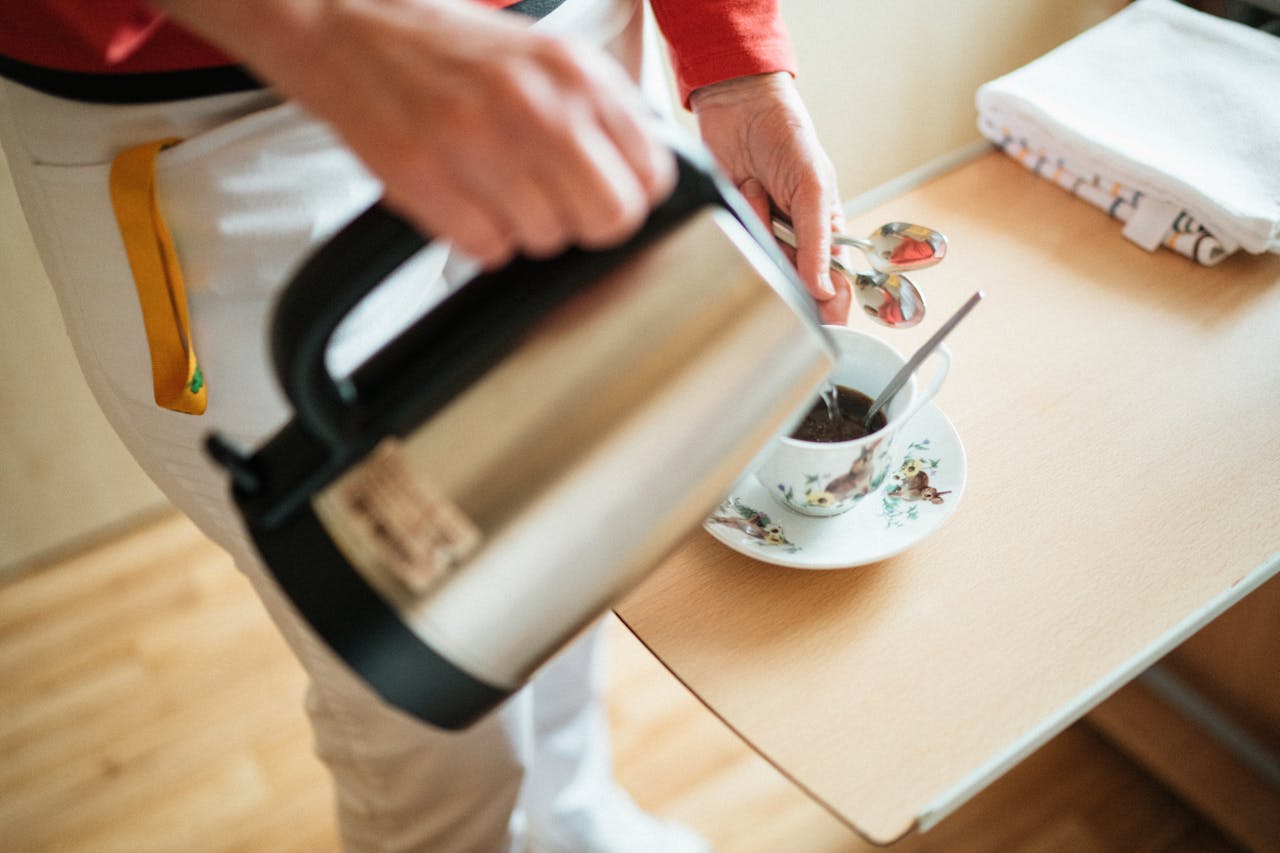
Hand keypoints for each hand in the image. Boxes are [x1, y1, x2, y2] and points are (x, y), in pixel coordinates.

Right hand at [155, 0, 675, 267]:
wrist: (347, 27)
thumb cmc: (448, 51)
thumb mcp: (544, 58)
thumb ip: (600, 112)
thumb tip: (642, 178)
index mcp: (574, 72)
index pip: (650, 175)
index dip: (627, 196)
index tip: (601, 192)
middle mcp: (534, 104)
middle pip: (609, 218)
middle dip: (584, 225)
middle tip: (553, 205)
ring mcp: (476, 141)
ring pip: (547, 240)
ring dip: (524, 229)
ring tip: (493, 189)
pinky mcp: (423, 176)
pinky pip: (487, 250)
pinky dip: (476, 237)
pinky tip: (461, 198)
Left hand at [690, 72, 849, 323]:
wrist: (738, 106)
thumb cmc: (787, 136)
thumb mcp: (813, 188)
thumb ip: (818, 241)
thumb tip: (823, 290)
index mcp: (824, 230)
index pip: (833, 282)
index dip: (830, 305)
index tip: (825, 323)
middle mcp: (792, 239)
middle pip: (791, 280)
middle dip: (782, 256)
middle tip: (775, 215)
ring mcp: (761, 235)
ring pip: (758, 264)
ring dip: (758, 226)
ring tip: (757, 188)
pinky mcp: (731, 228)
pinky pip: (731, 246)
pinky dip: (738, 220)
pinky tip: (742, 191)